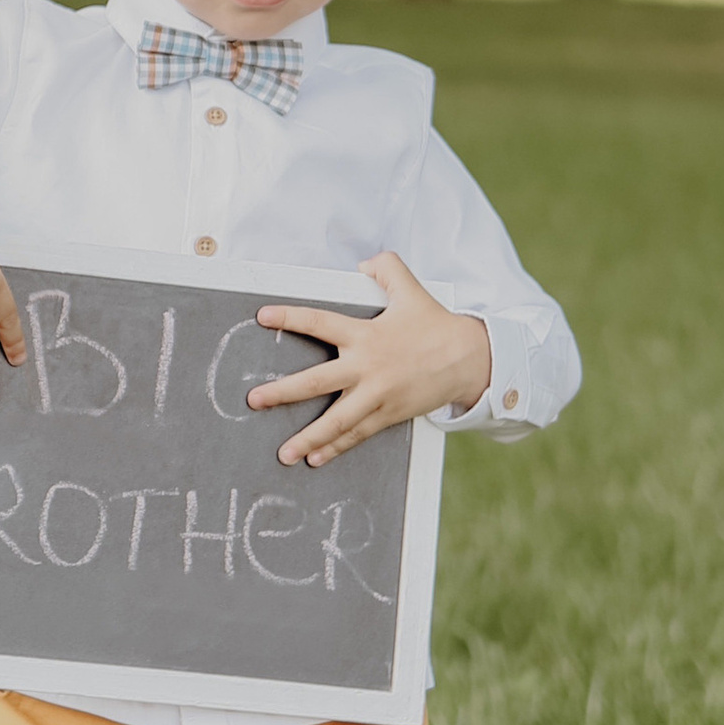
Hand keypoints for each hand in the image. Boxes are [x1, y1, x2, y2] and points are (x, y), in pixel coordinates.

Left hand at [247, 251, 490, 468]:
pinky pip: (357, 435)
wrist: (469, 360)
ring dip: (308, 438)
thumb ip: (385, 269)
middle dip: (283, 392)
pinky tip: (315, 458)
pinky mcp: (388, 415)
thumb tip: (362, 265)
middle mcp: (366, 367)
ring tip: (283, 454)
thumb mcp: (411, 289)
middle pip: (317, 382)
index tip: (262, 316)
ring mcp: (377, 396)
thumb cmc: (435, 324)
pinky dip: (335, 447)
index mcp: (366, 335)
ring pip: (336, 420)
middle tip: (254, 400)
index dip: (290, 317)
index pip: (320, 322)